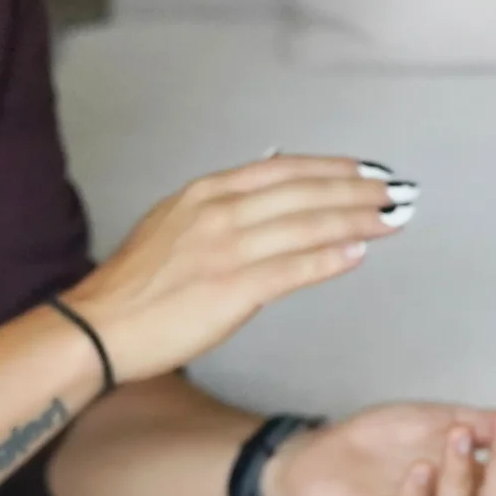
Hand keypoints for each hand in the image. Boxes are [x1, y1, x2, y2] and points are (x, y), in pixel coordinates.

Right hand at [59, 155, 409, 383]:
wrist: (99, 326)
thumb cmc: (136, 285)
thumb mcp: (174, 223)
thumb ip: (221, 205)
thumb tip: (267, 187)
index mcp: (206, 193)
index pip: (284, 170)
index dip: (331, 169)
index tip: (365, 171)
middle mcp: (219, 212)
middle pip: (303, 192)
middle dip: (356, 191)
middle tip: (395, 191)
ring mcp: (225, 249)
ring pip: (306, 225)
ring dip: (355, 220)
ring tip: (391, 218)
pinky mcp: (231, 288)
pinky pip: (291, 269)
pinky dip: (328, 259)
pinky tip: (357, 254)